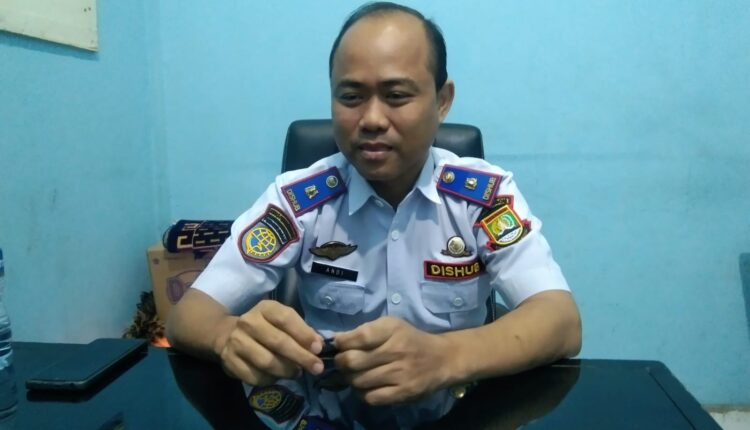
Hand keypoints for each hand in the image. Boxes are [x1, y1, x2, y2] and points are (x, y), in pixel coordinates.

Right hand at [219, 300, 323, 385]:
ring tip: (297, 373)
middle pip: (278, 342)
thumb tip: (318, 345)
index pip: (285, 319)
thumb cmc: (265, 327)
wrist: (228, 335)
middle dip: (301, 357)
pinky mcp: (229, 361)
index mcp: (265, 308)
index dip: (303, 334)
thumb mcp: (282, 321)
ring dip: (287, 371)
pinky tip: (277, 377)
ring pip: (267, 362)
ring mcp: (237, 342)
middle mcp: (248, 322)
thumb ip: (301, 331)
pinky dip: (270, 380)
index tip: (318, 348)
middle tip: (316, 368)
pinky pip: (255, 376)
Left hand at [333, 316, 453, 404]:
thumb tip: (335, 340)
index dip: (342, 342)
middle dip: (341, 362)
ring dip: (350, 379)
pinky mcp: (403, 392)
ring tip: (355, 375)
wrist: (443, 359)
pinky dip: (362, 393)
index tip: (339, 345)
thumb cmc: (411, 339)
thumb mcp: (392, 326)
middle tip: (343, 363)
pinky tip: (366, 387)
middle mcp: (397, 350)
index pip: (358, 337)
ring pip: (359, 381)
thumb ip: (365, 331)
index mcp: (392, 329)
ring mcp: (401, 373)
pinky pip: (371, 397)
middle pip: (353, 361)